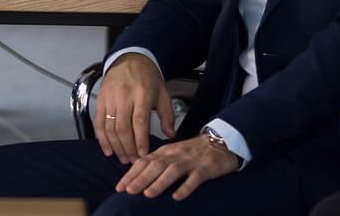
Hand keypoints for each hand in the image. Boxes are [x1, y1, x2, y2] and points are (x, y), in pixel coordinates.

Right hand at [92, 54, 172, 160]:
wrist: (131, 60)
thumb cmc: (148, 79)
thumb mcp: (163, 94)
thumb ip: (167, 115)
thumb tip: (170, 135)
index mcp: (142, 94)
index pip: (139, 121)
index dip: (140, 140)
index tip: (143, 155)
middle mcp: (124, 96)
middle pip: (122, 127)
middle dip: (127, 147)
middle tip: (132, 161)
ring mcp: (111, 97)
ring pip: (109, 126)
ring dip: (115, 146)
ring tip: (122, 158)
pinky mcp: (101, 99)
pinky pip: (98, 122)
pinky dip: (101, 138)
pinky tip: (107, 149)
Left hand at [115, 134, 239, 200]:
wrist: (220, 143)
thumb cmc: (192, 151)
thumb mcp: (171, 154)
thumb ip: (156, 162)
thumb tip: (135, 176)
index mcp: (164, 151)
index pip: (144, 161)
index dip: (131, 174)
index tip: (120, 187)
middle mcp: (175, 155)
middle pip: (155, 165)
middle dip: (140, 178)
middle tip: (128, 191)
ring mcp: (190, 161)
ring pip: (172, 171)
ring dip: (159, 182)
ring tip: (148, 194)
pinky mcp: (205, 169)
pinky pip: (194, 178)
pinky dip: (185, 187)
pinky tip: (177, 197)